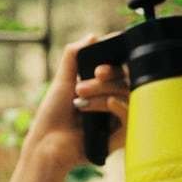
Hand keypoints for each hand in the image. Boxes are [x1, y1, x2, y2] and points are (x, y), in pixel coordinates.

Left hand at [22, 34, 128, 170]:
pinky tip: (109, 103)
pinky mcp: (122, 136)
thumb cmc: (53, 116)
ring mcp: (119, 119)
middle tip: (86, 82)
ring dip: (105, 91)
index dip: (114, 64)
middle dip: (105, 79)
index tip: (98, 67)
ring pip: (129, 95)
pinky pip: (133, 116)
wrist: (47, 145)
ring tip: (80, 100)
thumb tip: (92, 36)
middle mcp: (113, 102)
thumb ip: (74, 56)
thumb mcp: (62, 81)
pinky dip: (121, 106)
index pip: (120, 69)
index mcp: (102, 89)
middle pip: (126, 80)